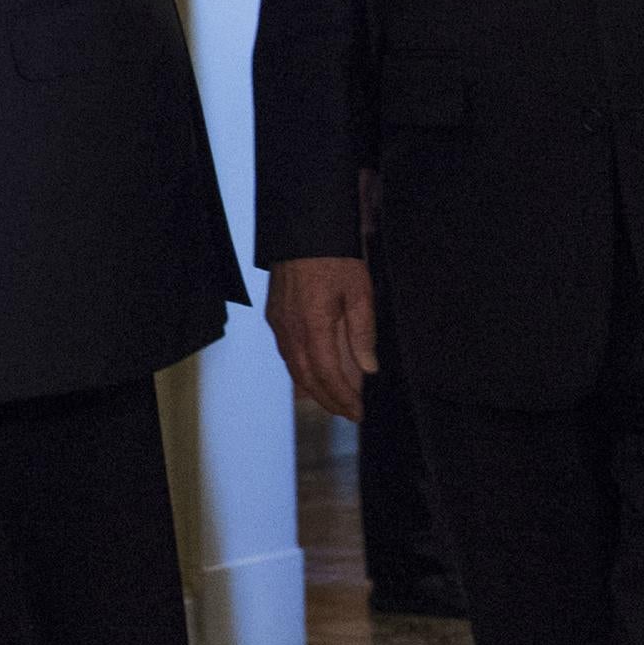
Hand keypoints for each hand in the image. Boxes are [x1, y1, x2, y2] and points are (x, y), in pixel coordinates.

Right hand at [265, 256, 377, 420]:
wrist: (303, 230)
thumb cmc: (335, 259)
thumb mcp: (359, 293)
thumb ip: (363, 333)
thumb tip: (369, 369)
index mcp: (313, 326)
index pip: (327, 375)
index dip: (343, 398)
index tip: (359, 412)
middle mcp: (291, 330)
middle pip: (307, 379)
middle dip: (329, 400)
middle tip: (349, 414)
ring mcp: (279, 324)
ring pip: (294, 369)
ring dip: (314, 389)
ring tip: (334, 401)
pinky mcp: (275, 316)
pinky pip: (287, 353)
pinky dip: (301, 371)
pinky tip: (314, 374)